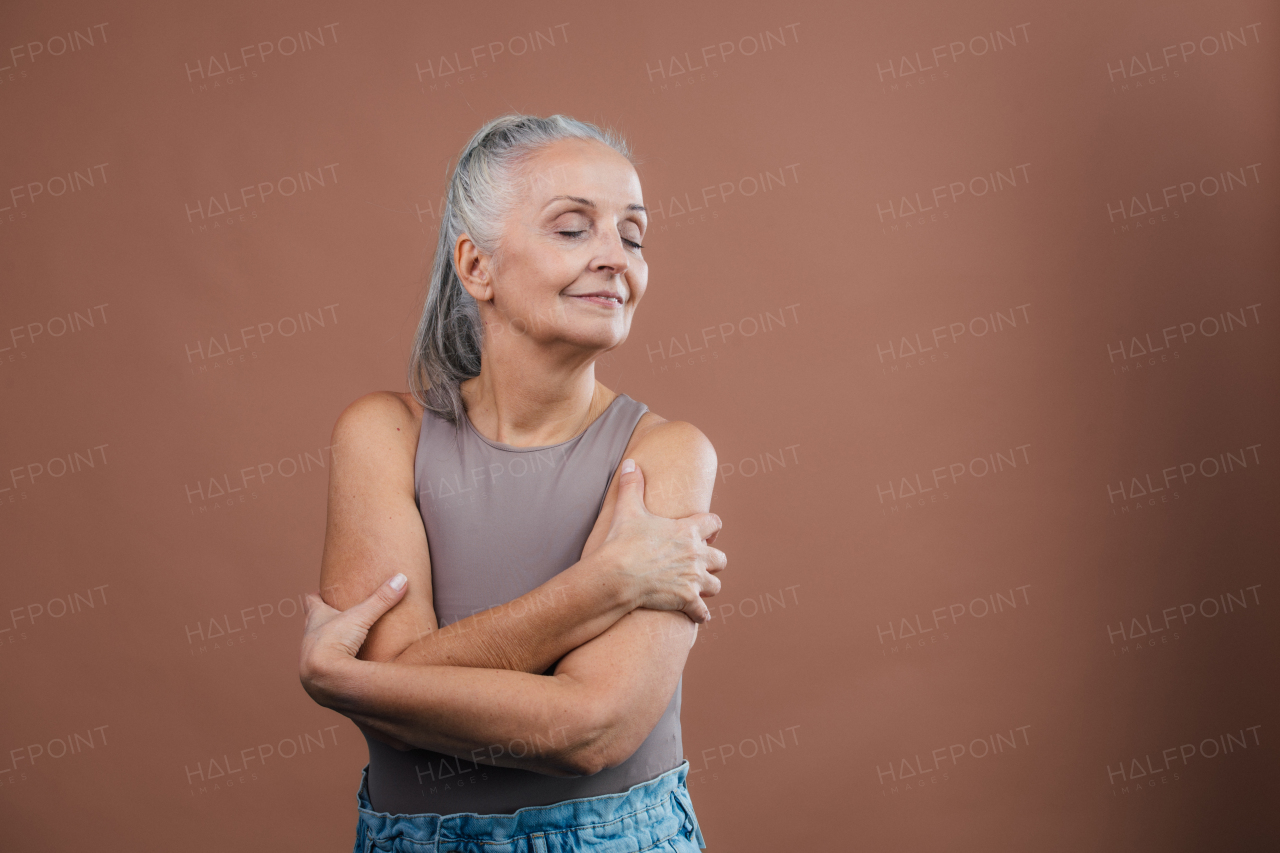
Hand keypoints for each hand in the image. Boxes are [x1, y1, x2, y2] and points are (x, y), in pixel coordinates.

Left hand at [299, 573, 408, 710]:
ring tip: (339, 646)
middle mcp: (308, 638)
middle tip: (333, 616)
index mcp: (316, 619)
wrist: (323, 678)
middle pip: (311, 625)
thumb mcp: (361, 617)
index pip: (311, 602)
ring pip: (315, 649)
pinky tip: (343, 671)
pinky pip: (323, 670)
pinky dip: (331, 667)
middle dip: (321, 620)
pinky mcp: (317, 679)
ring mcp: (309, 660)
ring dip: (325, 646)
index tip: (321, 593)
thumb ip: (381, 600)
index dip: (316, 596)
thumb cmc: (335, 642)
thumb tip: (401, 579)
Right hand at [601, 459, 726, 622]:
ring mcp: (694, 579)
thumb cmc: (623, 541)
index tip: (709, 531)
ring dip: (708, 587)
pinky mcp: (687, 600)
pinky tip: (694, 614)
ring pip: (716, 585)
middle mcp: (697, 554)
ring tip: (698, 589)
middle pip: (721, 559)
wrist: (617, 575)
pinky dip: (699, 614)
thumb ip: (632, 485)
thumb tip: (631, 463)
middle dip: (713, 562)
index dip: (713, 527)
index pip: (714, 523)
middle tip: (700, 563)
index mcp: (688, 531)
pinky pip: (703, 612)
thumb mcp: (628, 509)